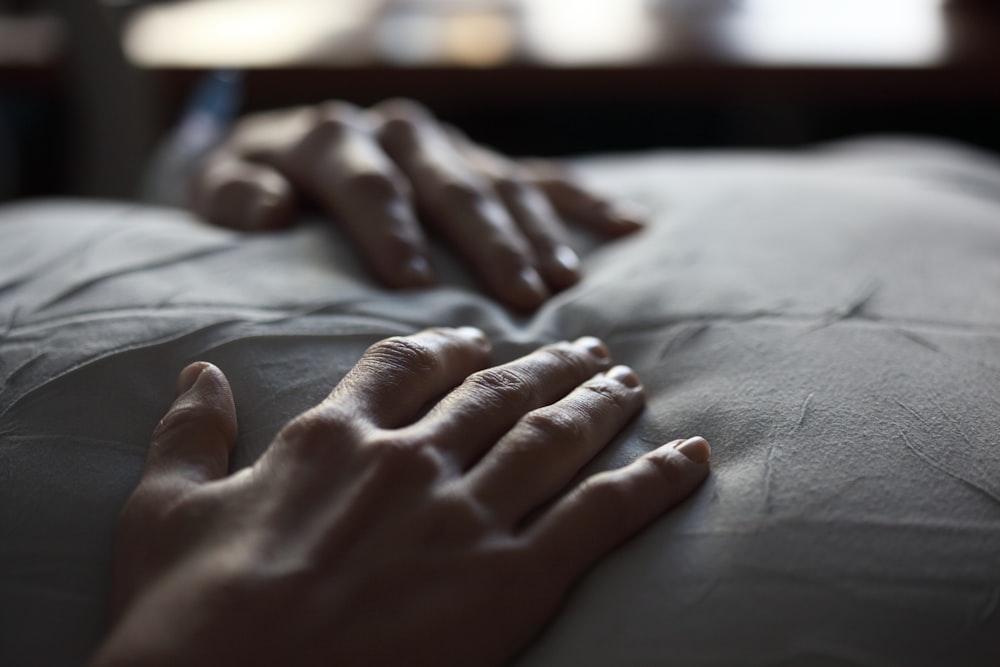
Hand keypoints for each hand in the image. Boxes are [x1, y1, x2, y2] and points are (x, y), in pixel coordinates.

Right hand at [92, 328, 709, 666]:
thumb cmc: (183, 613)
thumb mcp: (166, 508)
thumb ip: (189, 432)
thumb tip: (197, 374)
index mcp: (333, 437)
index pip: (409, 366)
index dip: (454, 348)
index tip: (480, 339)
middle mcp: (410, 460)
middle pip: (499, 392)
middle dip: (548, 365)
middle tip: (585, 348)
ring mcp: (465, 515)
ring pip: (555, 435)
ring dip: (600, 403)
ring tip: (628, 381)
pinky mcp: (512, 578)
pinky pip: (603, 513)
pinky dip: (653, 479)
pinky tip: (689, 456)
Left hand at [189, 99, 644, 310]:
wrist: (277, 156)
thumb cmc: (251, 191)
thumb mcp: (218, 189)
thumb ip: (232, 197)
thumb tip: (268, 209)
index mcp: (332, 139)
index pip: (368, 182)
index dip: (390, 229)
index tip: (413, 284)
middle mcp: (397, 132)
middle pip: (449, 183)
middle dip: (485, 240)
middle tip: (519, 297)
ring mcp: (446, 146)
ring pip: (499, 182)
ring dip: (534, 233)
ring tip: (562, 284)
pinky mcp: (479, 160)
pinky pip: (537, 175)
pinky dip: (581, 201)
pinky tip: (627, 226)